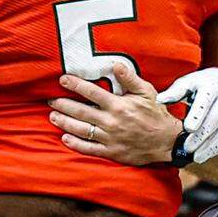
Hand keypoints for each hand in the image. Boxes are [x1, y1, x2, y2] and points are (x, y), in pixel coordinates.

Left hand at [49, 63, 183, 165]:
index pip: (91, 92)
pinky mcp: (110, 152)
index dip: (75, 85)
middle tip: (50, 100)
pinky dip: (75, 144)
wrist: (166, 141)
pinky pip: (89, 148)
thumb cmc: (156, 114)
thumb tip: (115, 65)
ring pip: (81, 130)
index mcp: (119, 105)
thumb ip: (129, 78)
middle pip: (81, 111)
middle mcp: (111, 122)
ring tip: (53, 116)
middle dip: (63, 104)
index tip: (62, 80)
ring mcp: (110, 138)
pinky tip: (65, 138)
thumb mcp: (147, 92)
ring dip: (65, 123)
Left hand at [157, 68, 217, 163]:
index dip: (197, 115)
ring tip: (197, 157)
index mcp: (212, 87)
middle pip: (216, 119)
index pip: (205, 101)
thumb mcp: (188, 83)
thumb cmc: (201, 86)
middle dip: (202, 136)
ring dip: (212, 146)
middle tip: (187, 148)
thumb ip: (175, 92)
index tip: (187, 128)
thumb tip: (160, 100)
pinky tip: (208, 154)